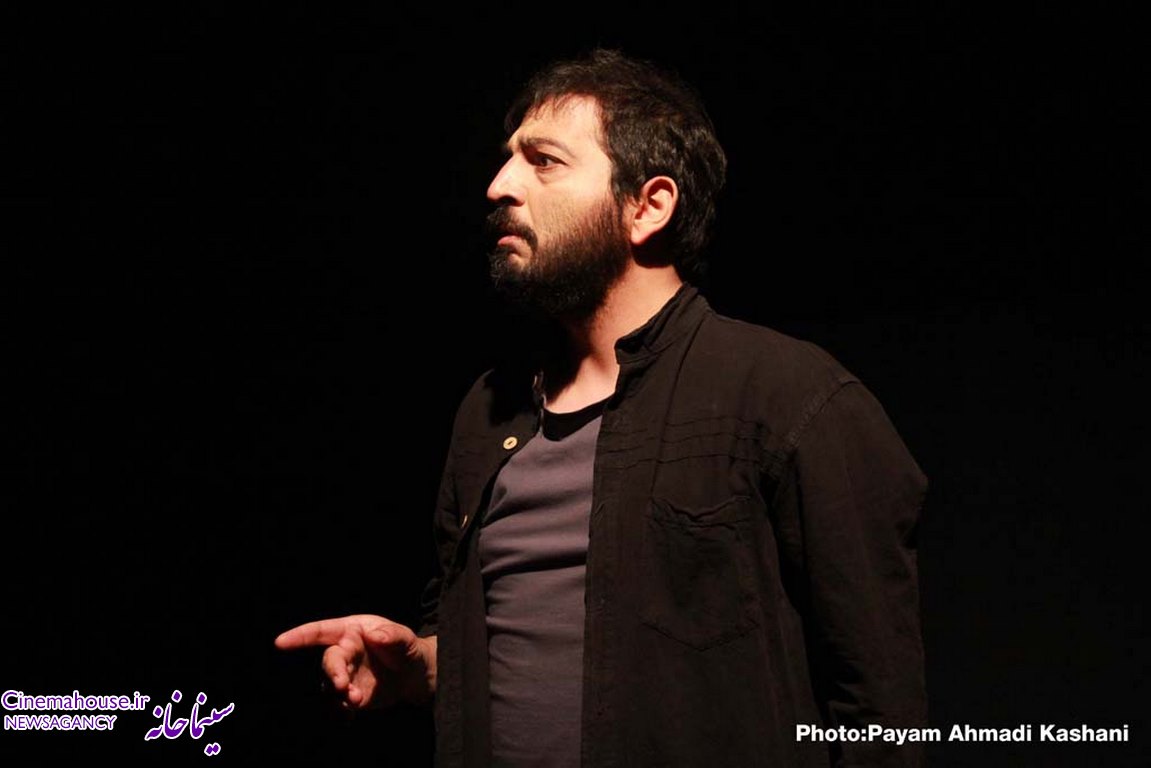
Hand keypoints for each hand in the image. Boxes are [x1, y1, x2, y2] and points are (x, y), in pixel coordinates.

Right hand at [275, 614, 436, 708]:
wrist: (414, 674)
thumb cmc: (405, 647)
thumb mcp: (404, 637)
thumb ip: (392, 635)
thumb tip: (376, 636)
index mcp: (351, 632)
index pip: (321, 631)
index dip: (300, 636)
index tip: (280, 642)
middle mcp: (343, 653)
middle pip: (328, 662)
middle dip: (332, 674)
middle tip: (342, 686)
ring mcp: (345, 675)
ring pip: (329, 686)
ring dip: (338, 695)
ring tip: (355, 700)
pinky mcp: (350, 695)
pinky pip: (337, 704)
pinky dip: (340, 712)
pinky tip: (349, 716)